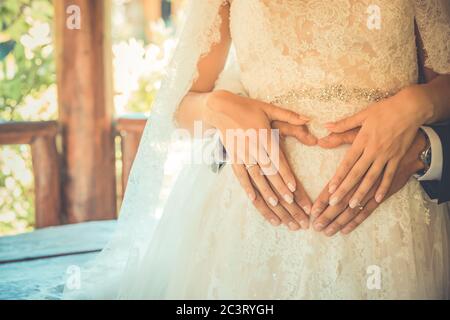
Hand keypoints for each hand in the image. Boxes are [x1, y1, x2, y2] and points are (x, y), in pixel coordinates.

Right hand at [206, 90, 313, 228]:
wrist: (219, 108)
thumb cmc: (247, 107)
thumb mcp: (268, 107)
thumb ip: (289, 115)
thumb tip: (308, 119)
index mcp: (264, 135)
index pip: (278, 159)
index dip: (286, 175)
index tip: (294, 190)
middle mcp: (253, 147)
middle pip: (269, 173)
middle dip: (281, 191)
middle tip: (292, 205)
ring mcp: (242, 154)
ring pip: (255, 177)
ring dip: (266, 194)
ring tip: (277, 208)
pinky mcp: (233, 157)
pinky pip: (240, 175)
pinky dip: (246, 187)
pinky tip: (253, 198)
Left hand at [321, 87, 432, 211]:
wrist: (411, 108)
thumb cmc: (385, 110)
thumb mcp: (363, 114)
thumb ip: (344, 124)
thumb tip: (326, 127)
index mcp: (362, 139)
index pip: (347, 162)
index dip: (338, 176)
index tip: (330, 189)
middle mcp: (373, 150)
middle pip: (356, 173)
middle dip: (345, 189)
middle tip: (334, 203)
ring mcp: (386, 155)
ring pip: (372, 178)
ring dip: (362, 192)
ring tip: (352, 206)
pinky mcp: (397, 158)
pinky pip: (389, 176)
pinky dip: (383, 188)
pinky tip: (377, 199)